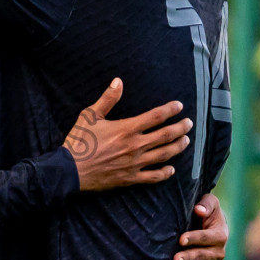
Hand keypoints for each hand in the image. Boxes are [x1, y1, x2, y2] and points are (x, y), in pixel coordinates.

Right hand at [63, 79, 189, 191]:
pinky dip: (165, 173)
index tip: (179, 106)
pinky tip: (171, 169)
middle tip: (189, 124)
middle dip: (180, 128)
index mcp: (127, 128)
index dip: (170, 110)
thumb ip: (107, 99)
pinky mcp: (131, 178)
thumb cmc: (79, 141)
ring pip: (164, 154)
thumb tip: (118, 81)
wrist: (70, 170)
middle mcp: (135, 146)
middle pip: (166, 135)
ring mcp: (135, 163)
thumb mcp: (90, 115)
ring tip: (186, 141)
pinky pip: (153, 177)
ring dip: (178, 147)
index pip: (156, 116)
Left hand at [174, 194, 226, 259]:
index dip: (194, 238)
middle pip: (203, 255)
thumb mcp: (209, 201)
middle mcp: (220, 251)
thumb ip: (205, 204)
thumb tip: (198, 210)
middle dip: (189, 258)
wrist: (208, 225)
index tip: (181, 239)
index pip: (207, 237)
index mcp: (221, 234)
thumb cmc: (205, 210)